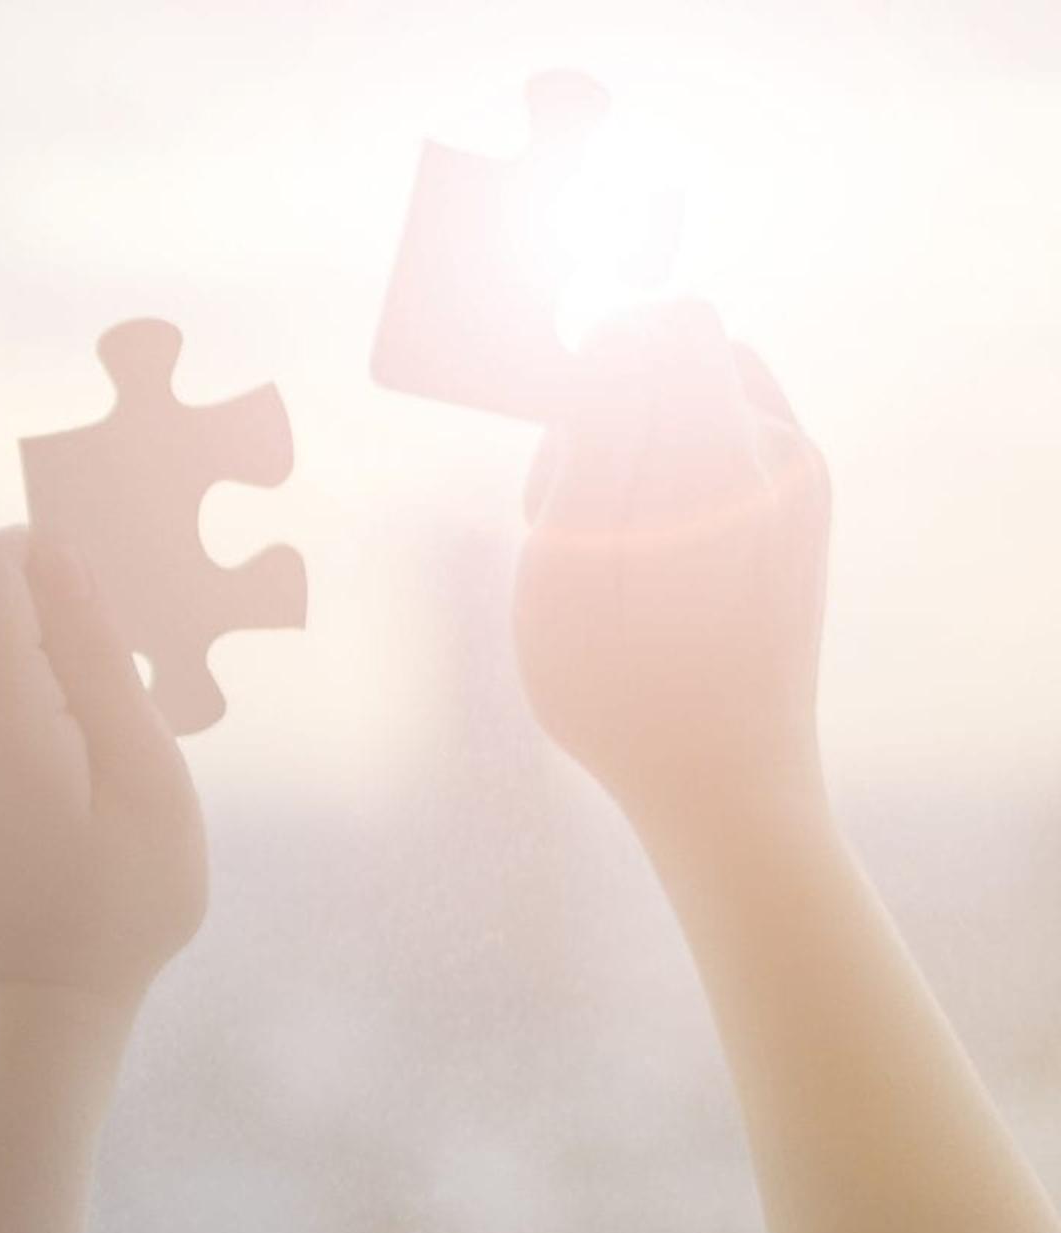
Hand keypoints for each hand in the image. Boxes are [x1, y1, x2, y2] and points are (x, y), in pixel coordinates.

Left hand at [0, 527, 202, 1042]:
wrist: (17, 1016)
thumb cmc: (111, 910)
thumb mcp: (148, 780)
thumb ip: (100, 655)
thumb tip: (58, 557)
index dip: (45, 567)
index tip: (92, 626)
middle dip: (39, 652)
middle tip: (92, 745)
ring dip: (7, 699)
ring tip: (52, 792)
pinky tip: (8, 810)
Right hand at [514, 299, 830, 836]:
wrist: (720, 779)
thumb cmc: (620, 685)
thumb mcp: (569, 558)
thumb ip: (594, 431)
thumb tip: (618, 327)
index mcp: (723, 455)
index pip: (661, 320)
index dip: (591, 362)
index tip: (562, 451)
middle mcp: (781, 450)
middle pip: (668, 357)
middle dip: (602, 413)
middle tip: (568, 520)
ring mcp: (803, 479)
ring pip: (692, 398)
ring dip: (630, 448)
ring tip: (602, 547)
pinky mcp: (803, 507)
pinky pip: (721, 439)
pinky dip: (669, 477)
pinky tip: (644, 556)